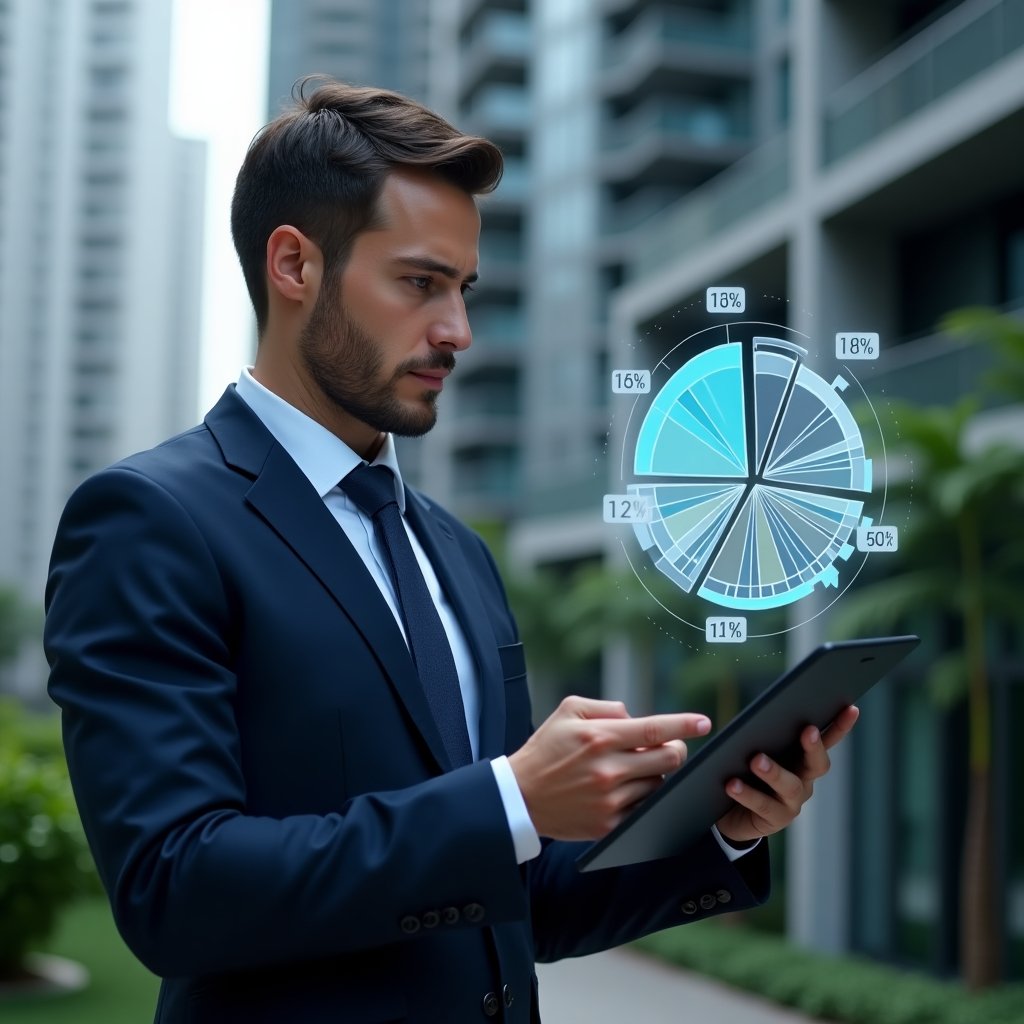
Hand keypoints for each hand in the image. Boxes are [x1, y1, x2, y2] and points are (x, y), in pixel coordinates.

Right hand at [508, 696, 710, 840]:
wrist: (520, 796)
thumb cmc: (546, 748)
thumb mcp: (568, 711)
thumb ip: (607, 708)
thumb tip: (636, 718)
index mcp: (600, 737)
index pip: (655, 729)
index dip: (684, 725)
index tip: (704, 722)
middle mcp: (609, 769)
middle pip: (668, 759)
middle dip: (676, 750)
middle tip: (669, 746)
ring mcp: (610, 800)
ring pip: (659, 785)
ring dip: (656, 775)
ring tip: (636, 769)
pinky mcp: (609, 825)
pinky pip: (646, 810)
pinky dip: (646, 798)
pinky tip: (634, 790)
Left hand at [716, 705, 859, 844]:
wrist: (726, 813)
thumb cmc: (741, 771)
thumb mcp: (746, 749)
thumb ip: (749, 733)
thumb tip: (731, 717)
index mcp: (801, 758)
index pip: (826, 739)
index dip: (840, 726)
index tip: (851, 708)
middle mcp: (803, 780)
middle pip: (817, 764)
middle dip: (814, 747)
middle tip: (808, 730)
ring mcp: (792, 802)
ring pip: (790, 786)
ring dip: (774, 772)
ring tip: (756, 760)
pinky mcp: (774, 820)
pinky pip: (762, 805)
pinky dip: (747, 793)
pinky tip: (731, 784)